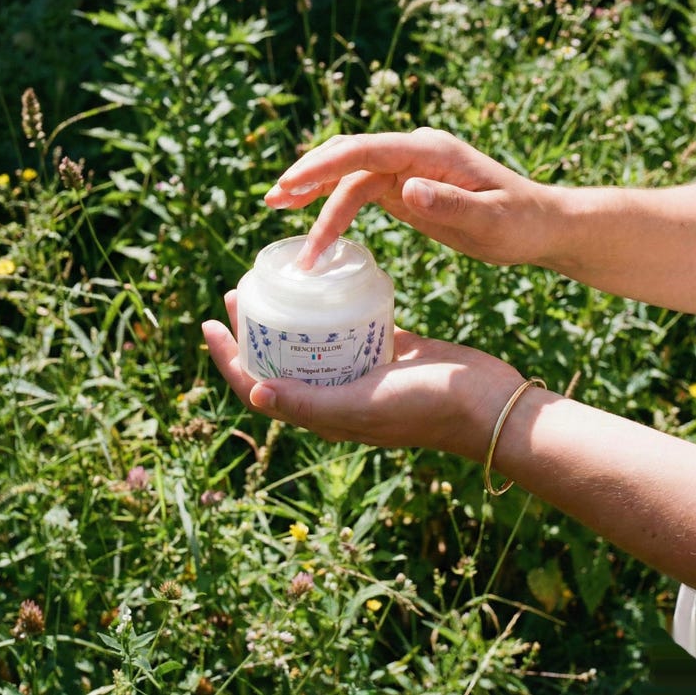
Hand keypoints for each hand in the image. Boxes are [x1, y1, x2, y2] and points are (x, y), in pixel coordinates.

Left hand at [201, 290, 523, 459]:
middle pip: (277, 359)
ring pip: (309, 341)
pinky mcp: (386, 349)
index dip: (228, 358)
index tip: (210, 321)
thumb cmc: (422, 408)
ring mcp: (360, 370)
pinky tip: (321, 282)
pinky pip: (347, 327)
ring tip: (271, 284)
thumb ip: (308, 405)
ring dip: (284, 316)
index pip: (258, 386)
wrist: (485, 400)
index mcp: (321, 412)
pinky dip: (328, 308)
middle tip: (237, 292)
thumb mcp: (359, 408)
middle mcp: (334, 393)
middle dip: (250, 330)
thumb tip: (253, 392)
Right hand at [265, 127, 556, 269]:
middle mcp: (413, 152)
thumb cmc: (520, 223)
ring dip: (312, 187)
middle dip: (308, 175)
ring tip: (274, 204)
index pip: (367, 150)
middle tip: (272, 200)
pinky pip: (360, 189)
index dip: (325, 166)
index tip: (292, 186)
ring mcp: (407, 168)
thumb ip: (450, 204)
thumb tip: (406, 189)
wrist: (538, 224)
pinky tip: (311, 214)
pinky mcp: (405, 187)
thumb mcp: (491, 221)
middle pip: (348, 154)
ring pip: (348, 171)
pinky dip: (332, 201)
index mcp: (430, 151)